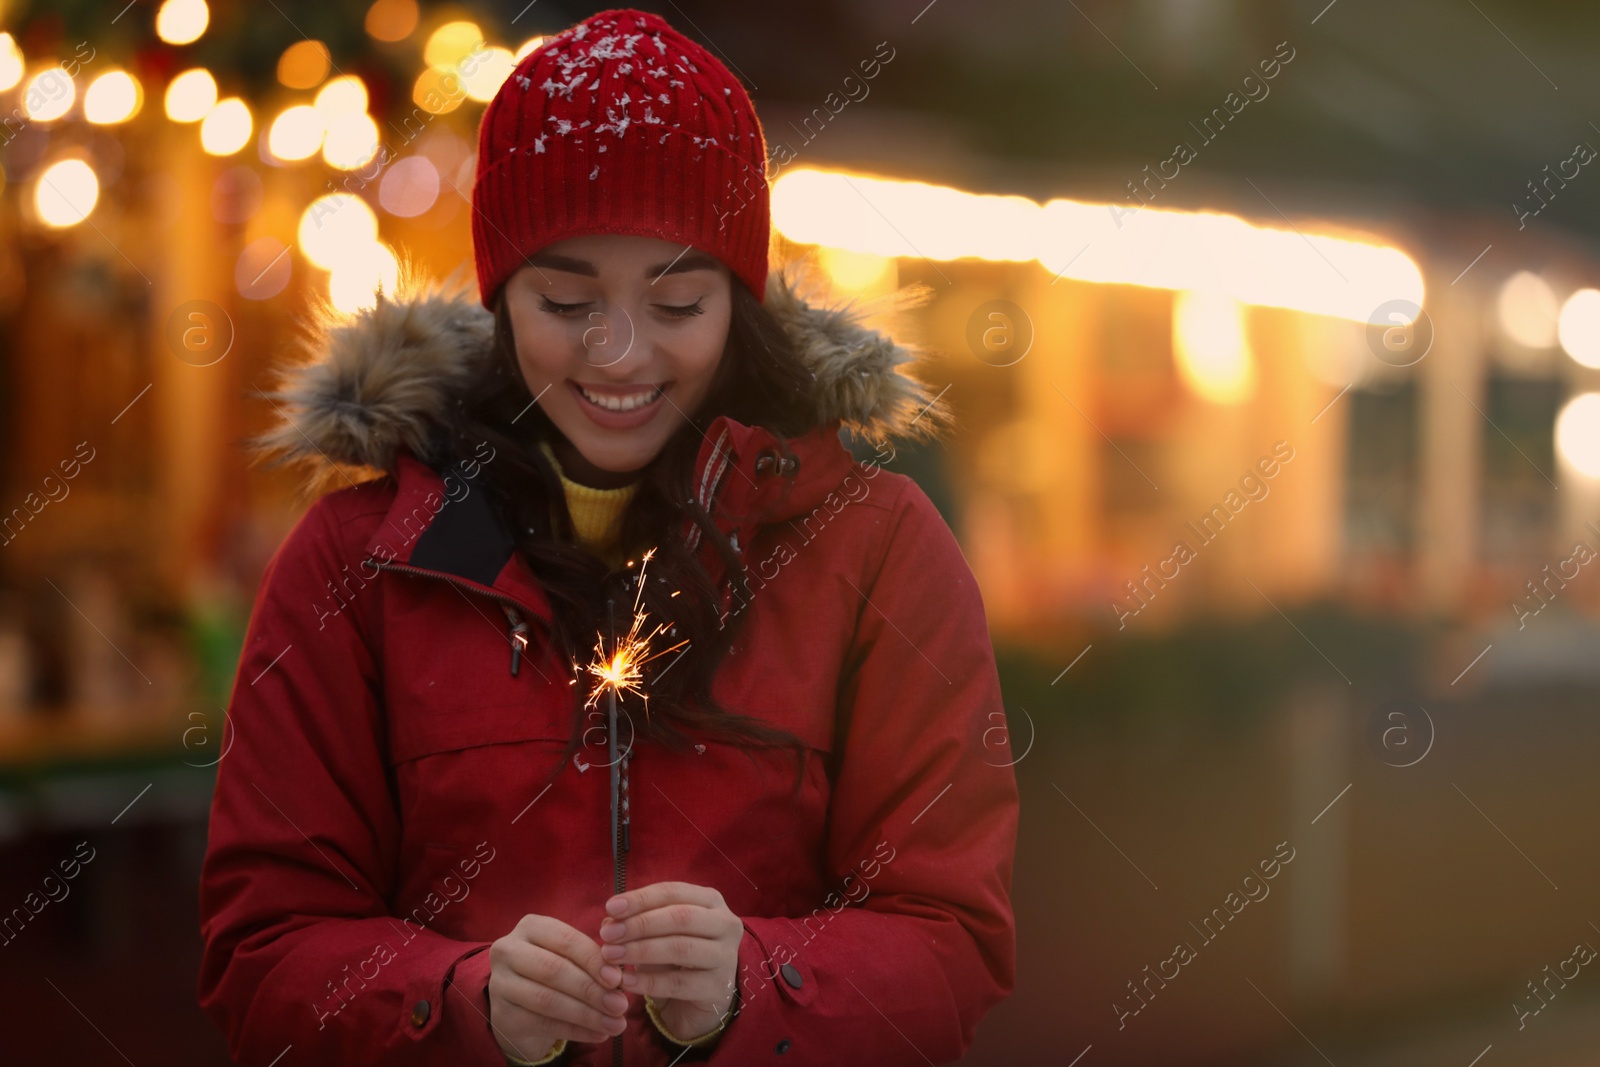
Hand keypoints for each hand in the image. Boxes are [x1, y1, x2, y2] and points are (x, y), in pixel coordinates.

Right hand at [487, 913, 630, 1061]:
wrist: (521, 1005)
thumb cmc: (554, 972)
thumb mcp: (571, 958)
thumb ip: (593, 960)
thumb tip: (619, 978)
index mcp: (531, 927)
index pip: (566, 940)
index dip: (594, 960)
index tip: (619, 979)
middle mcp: (508, 950)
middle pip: (554, 970)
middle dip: (592, 990)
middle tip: (621, 1005)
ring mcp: (500, 983)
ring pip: (548, 1000)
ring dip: (587, 1014)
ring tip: (615, 1024)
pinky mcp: (501, 1014)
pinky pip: (543, 1024)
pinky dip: (576, 1031)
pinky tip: (598, 1034)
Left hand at [598, 881, 742, 1042]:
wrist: (699, 1001)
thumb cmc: (677, 959)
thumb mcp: (658, 935)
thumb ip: (637, 923)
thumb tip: (609, 919)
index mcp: (710, 901)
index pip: (674, 892)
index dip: (641, 898)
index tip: (610, 907)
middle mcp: (725, 924)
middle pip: (680, 917)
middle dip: (640, 924)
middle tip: (607, 934)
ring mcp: (726, 957)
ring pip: (680, 948)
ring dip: (641, 950)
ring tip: (612, 955)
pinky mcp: (718, 987)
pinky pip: (678, 983)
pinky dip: (648, 982)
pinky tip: (626, 982)